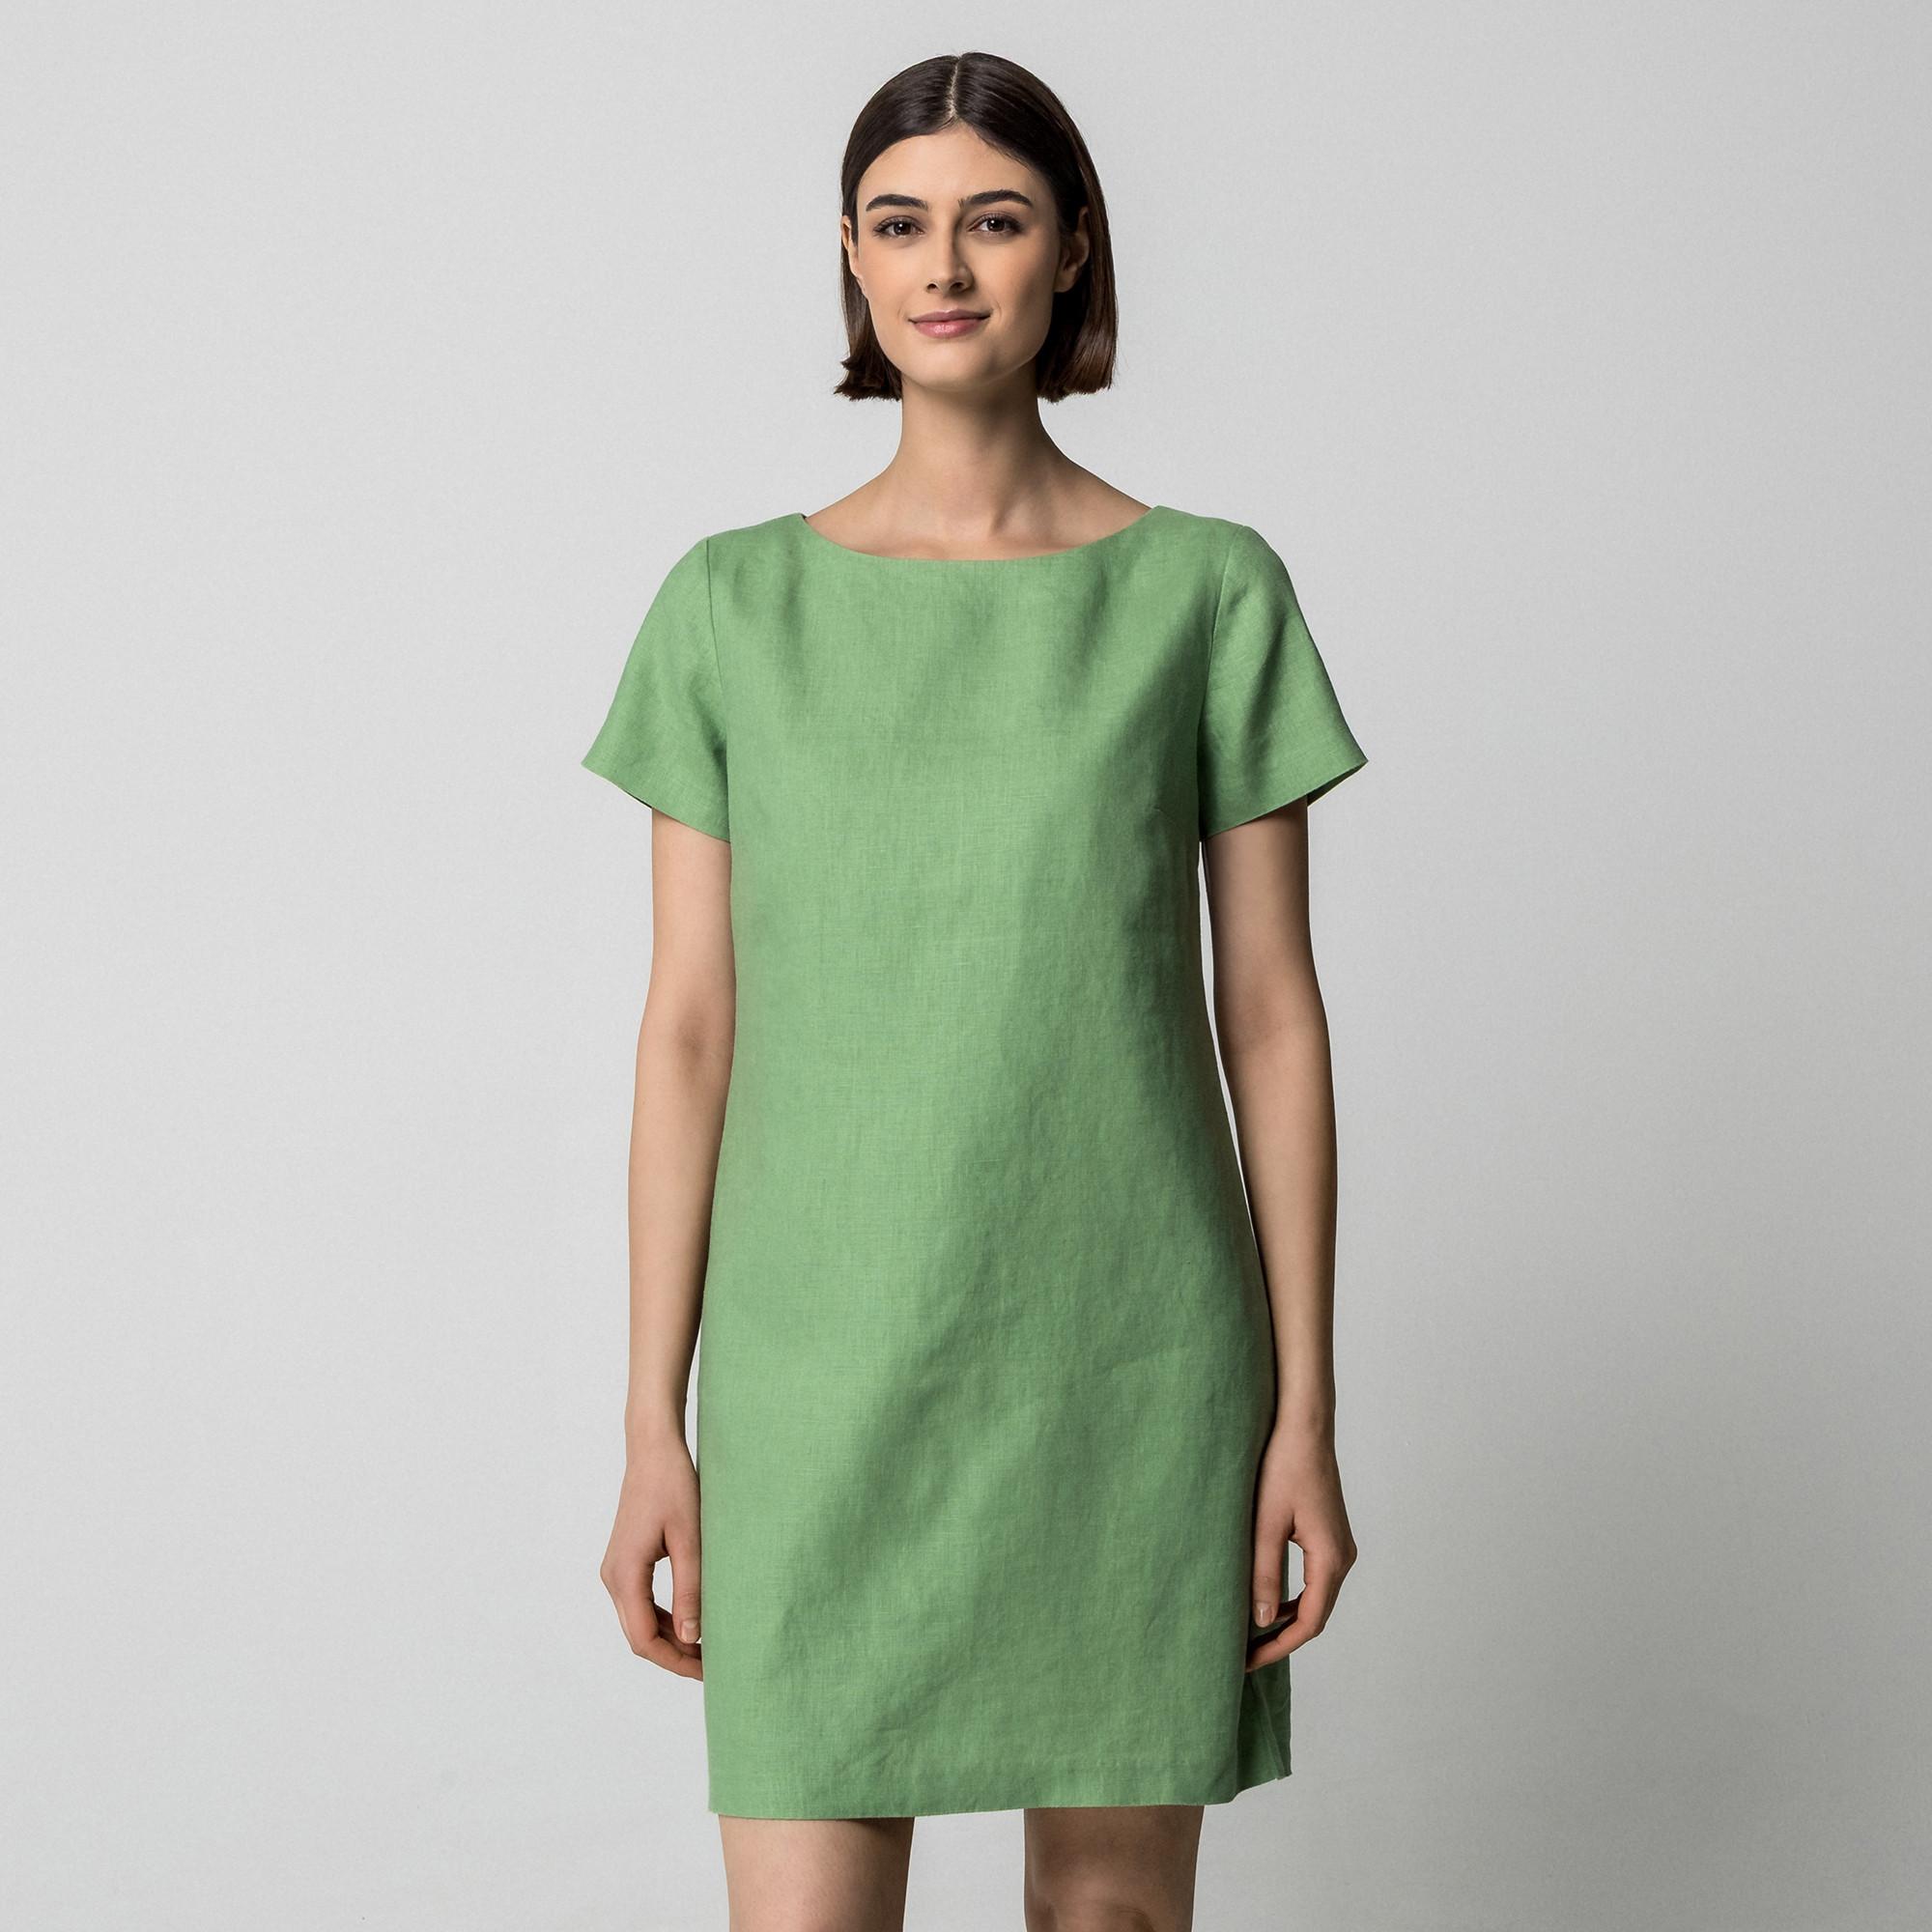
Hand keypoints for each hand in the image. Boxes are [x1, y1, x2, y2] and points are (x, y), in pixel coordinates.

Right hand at [600, 1431, 703, 1680]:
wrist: (653, 1449)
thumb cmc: (673, 1485)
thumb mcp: (690, 1538)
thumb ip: (690, 1589)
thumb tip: (693, 1638)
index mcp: (625, 1574)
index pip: (644, 1639)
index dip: (675, 1662)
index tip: (707, 1673)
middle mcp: (613, 1577)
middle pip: (639, 1636)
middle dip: (674, 1655)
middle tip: (713, 1665)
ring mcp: (616, 1570)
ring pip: (639, 1622)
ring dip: (670, 1638)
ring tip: (708, 1647)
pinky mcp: (625, 1562)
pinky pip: (641, 1603)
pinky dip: (664, 1618)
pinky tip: (692, 1620)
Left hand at [1244, 1418, 1357, 1671]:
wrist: (1304, 1426)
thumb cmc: (1282, 1468)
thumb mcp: (1265, 1524)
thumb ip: (1263, 1575)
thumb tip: (1260, 1623)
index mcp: (1331, 1558)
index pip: (1309, 1621)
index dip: (1278, 1646)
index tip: (1248, 1661)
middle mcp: (1343, 1557)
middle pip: (1315, 1615)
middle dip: (1281, 1638)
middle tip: (1245, 1655)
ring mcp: (1339, 1547)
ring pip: (1315, 1598)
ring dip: (1286, 1618)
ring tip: (1251, 1634)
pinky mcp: (1330, 1536)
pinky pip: (1314, 1580)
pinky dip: (1292, 1597)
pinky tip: (1267, 1601)